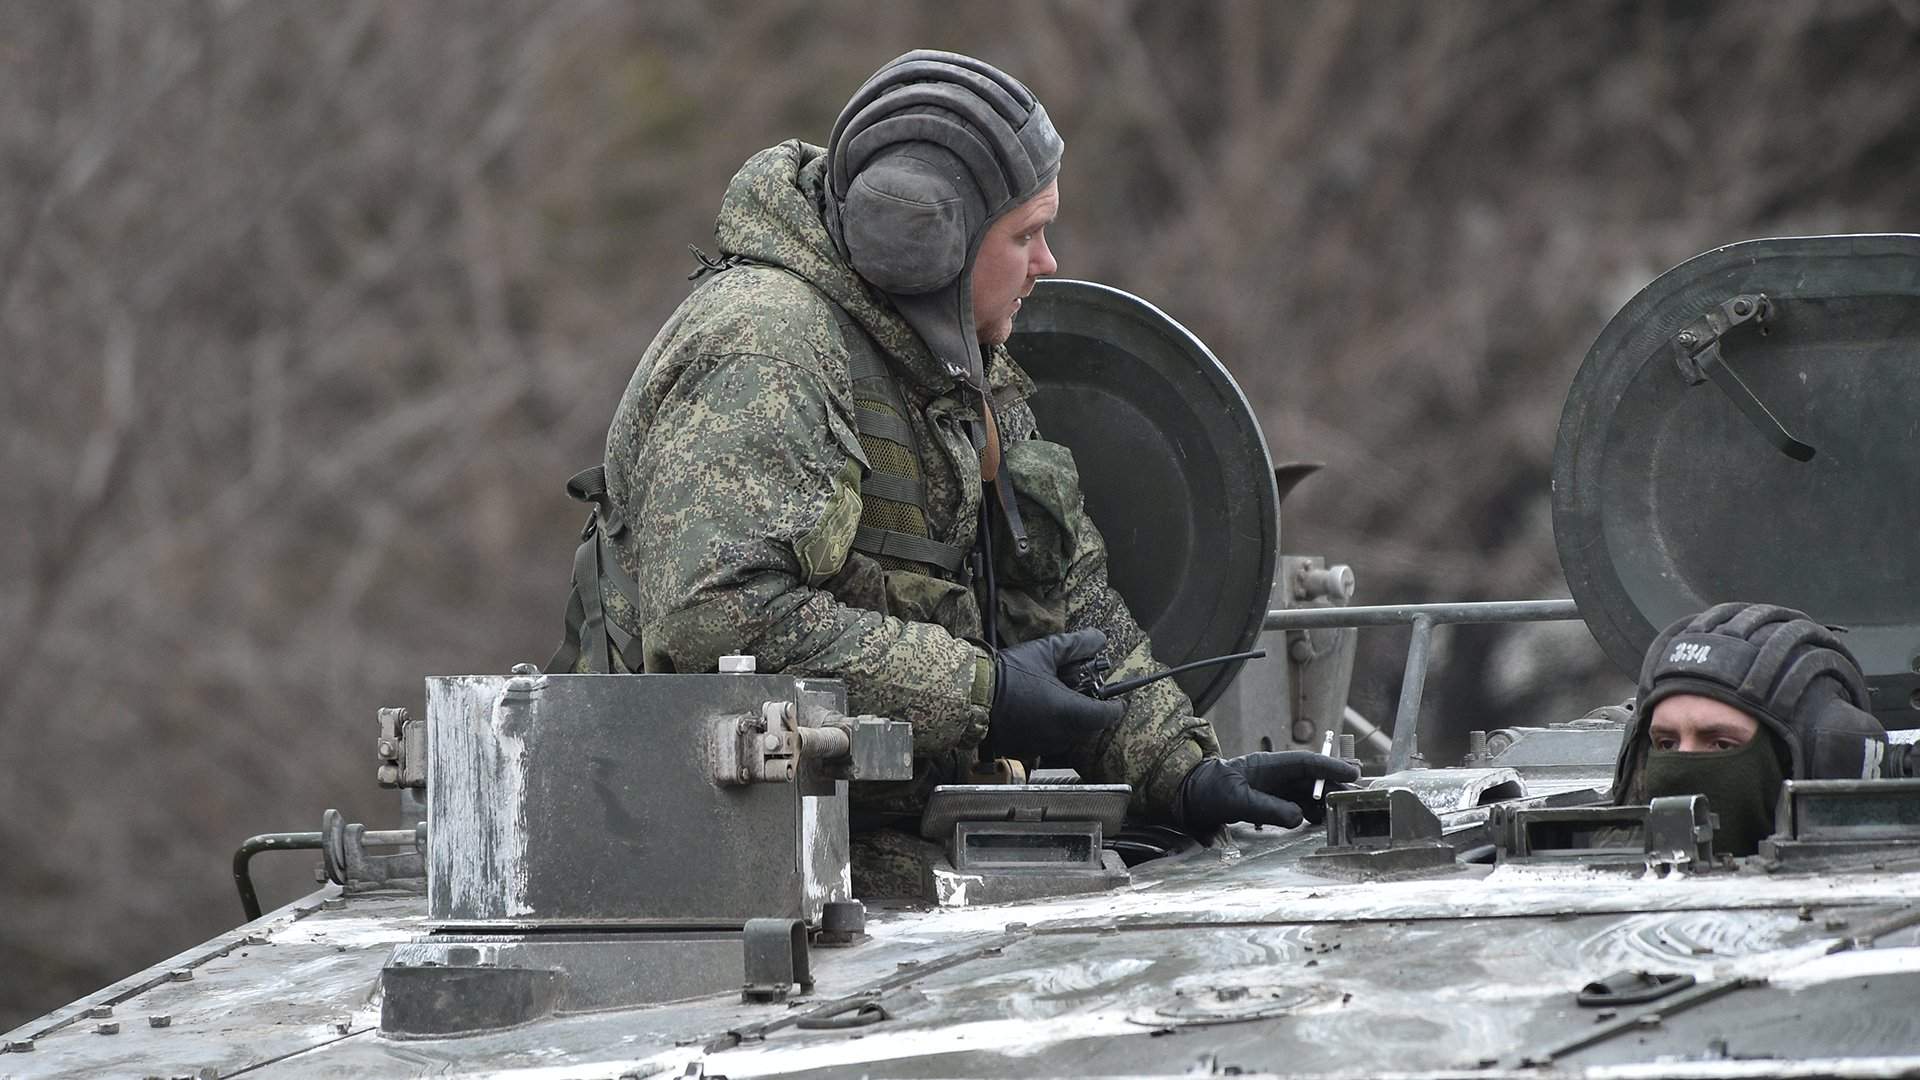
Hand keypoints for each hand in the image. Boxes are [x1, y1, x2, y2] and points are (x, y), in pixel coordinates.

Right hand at [989, 629, 1125, 758]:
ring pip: (1070, 735)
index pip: (1107, 716)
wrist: (972, 694)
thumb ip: (1077, 645)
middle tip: (1084, 691)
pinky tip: (1040, 710)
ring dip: (1071, 719)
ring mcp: (1043, 745)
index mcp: (1070, 712)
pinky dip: (1052, 727)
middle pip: (1089, 726)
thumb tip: (1100, 639)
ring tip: (1059, 697)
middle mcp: (1061, 734)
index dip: (1116, 706)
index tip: (1117, 699)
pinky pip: (1049, 740)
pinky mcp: (1026, 750)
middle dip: (1091, 710)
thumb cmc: (1010, 673)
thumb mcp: (1046, 652)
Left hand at [1174, 751, 1359, 833]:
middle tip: (1357, 798)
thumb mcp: (1235, 799)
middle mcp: (1275, 775)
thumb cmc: (1208, 791)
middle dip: (1334, 786)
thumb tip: (1297, 817)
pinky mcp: (1270, 804)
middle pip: (1311, 779)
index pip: (1305, 763)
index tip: (1353, 772)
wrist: (1188, 799)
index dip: (1330, 767)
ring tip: (1342, 813)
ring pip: (1307, 794)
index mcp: (1267, 765)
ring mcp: (1274, 789)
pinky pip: (1297, 807)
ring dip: (1325, 803)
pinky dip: (1311, 814)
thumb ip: (1266, 808)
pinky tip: (1320, 823)